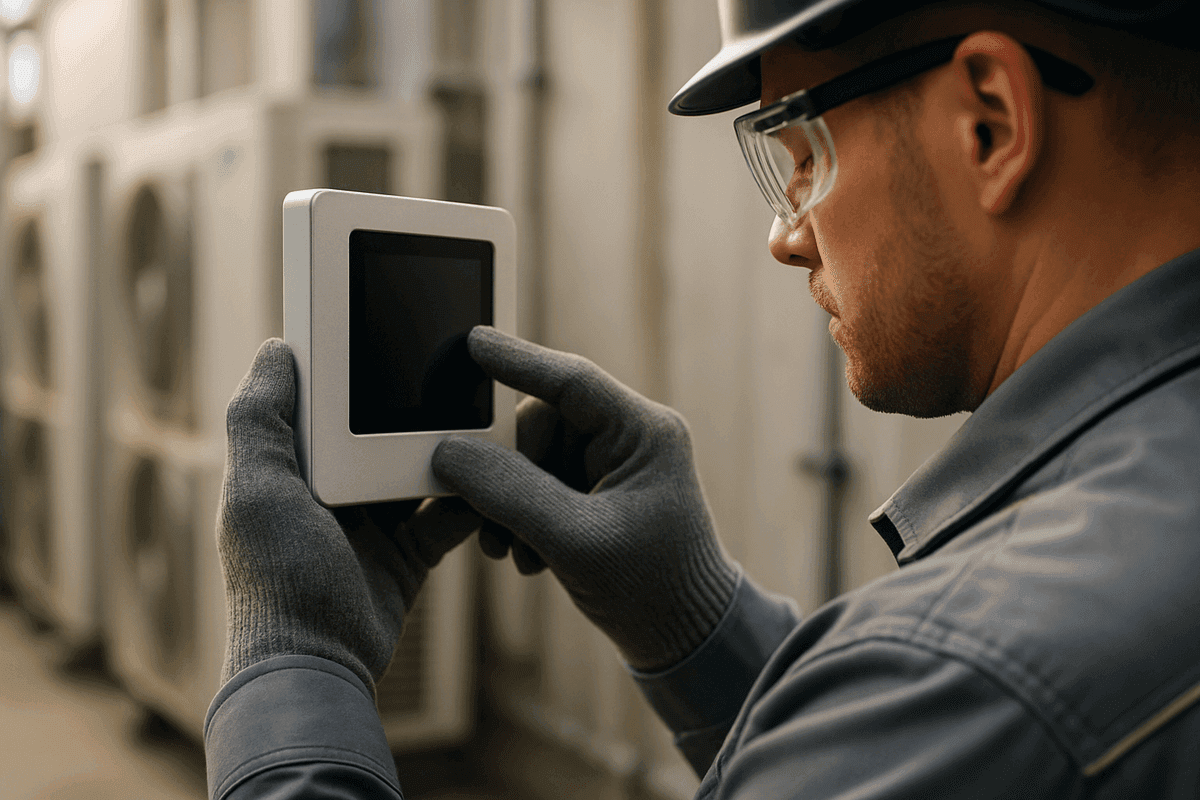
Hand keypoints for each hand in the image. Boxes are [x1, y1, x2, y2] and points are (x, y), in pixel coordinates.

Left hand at [217, 339, 480, 693]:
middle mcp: (330, 492)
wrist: (318, 664)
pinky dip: (469, 500)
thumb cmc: (276, 581)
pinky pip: (448, 514)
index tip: (388, 338)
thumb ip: (258, 419)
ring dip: (446, 451)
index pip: (323, 408)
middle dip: (411, 409)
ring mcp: (372, 524)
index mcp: (290, 470)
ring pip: (418, 469)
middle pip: (378, 433)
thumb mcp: (257, 490)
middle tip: (450, 377)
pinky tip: (491, 479)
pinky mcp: (408, 553)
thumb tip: (276, 350)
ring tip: (478, 423)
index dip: (351, 375)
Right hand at [432, 327, 739, 671]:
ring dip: (509, 504)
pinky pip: (539, 486)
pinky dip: (521, 519)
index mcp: (644, 433)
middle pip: (540, 425)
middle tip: (483, 514)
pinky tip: (527, 556)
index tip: (470, 343)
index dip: (517, 361)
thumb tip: (450, 452)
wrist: (682, 642)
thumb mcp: (575, 540)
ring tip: (510, 549)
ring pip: (532, 460)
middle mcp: (630, 440)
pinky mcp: (596, 496)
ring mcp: (612, 468)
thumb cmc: (652, 589)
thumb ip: (510, 493)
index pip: (571, 381)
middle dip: (506, 471)